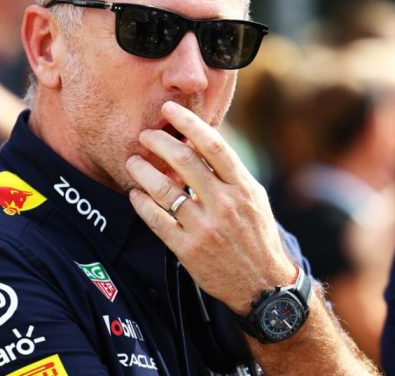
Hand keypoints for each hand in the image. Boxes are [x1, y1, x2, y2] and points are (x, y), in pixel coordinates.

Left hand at [126, 101, 295, 313]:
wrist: (262, 285)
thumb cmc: (256, 235)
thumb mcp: (254, 198)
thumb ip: (230, 172)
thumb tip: (202, 140)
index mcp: (242, 187)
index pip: (213, 145)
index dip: (188, 123)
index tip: (169, 110)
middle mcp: (224, 204)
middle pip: (185, 160)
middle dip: (159, 142)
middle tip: (145, 135)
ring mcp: (205, 227)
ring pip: (165, 189)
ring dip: (143, 171)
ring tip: (133, 161)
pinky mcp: (188, 250)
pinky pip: (157, 220)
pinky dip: (142, 204)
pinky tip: (135, 194)